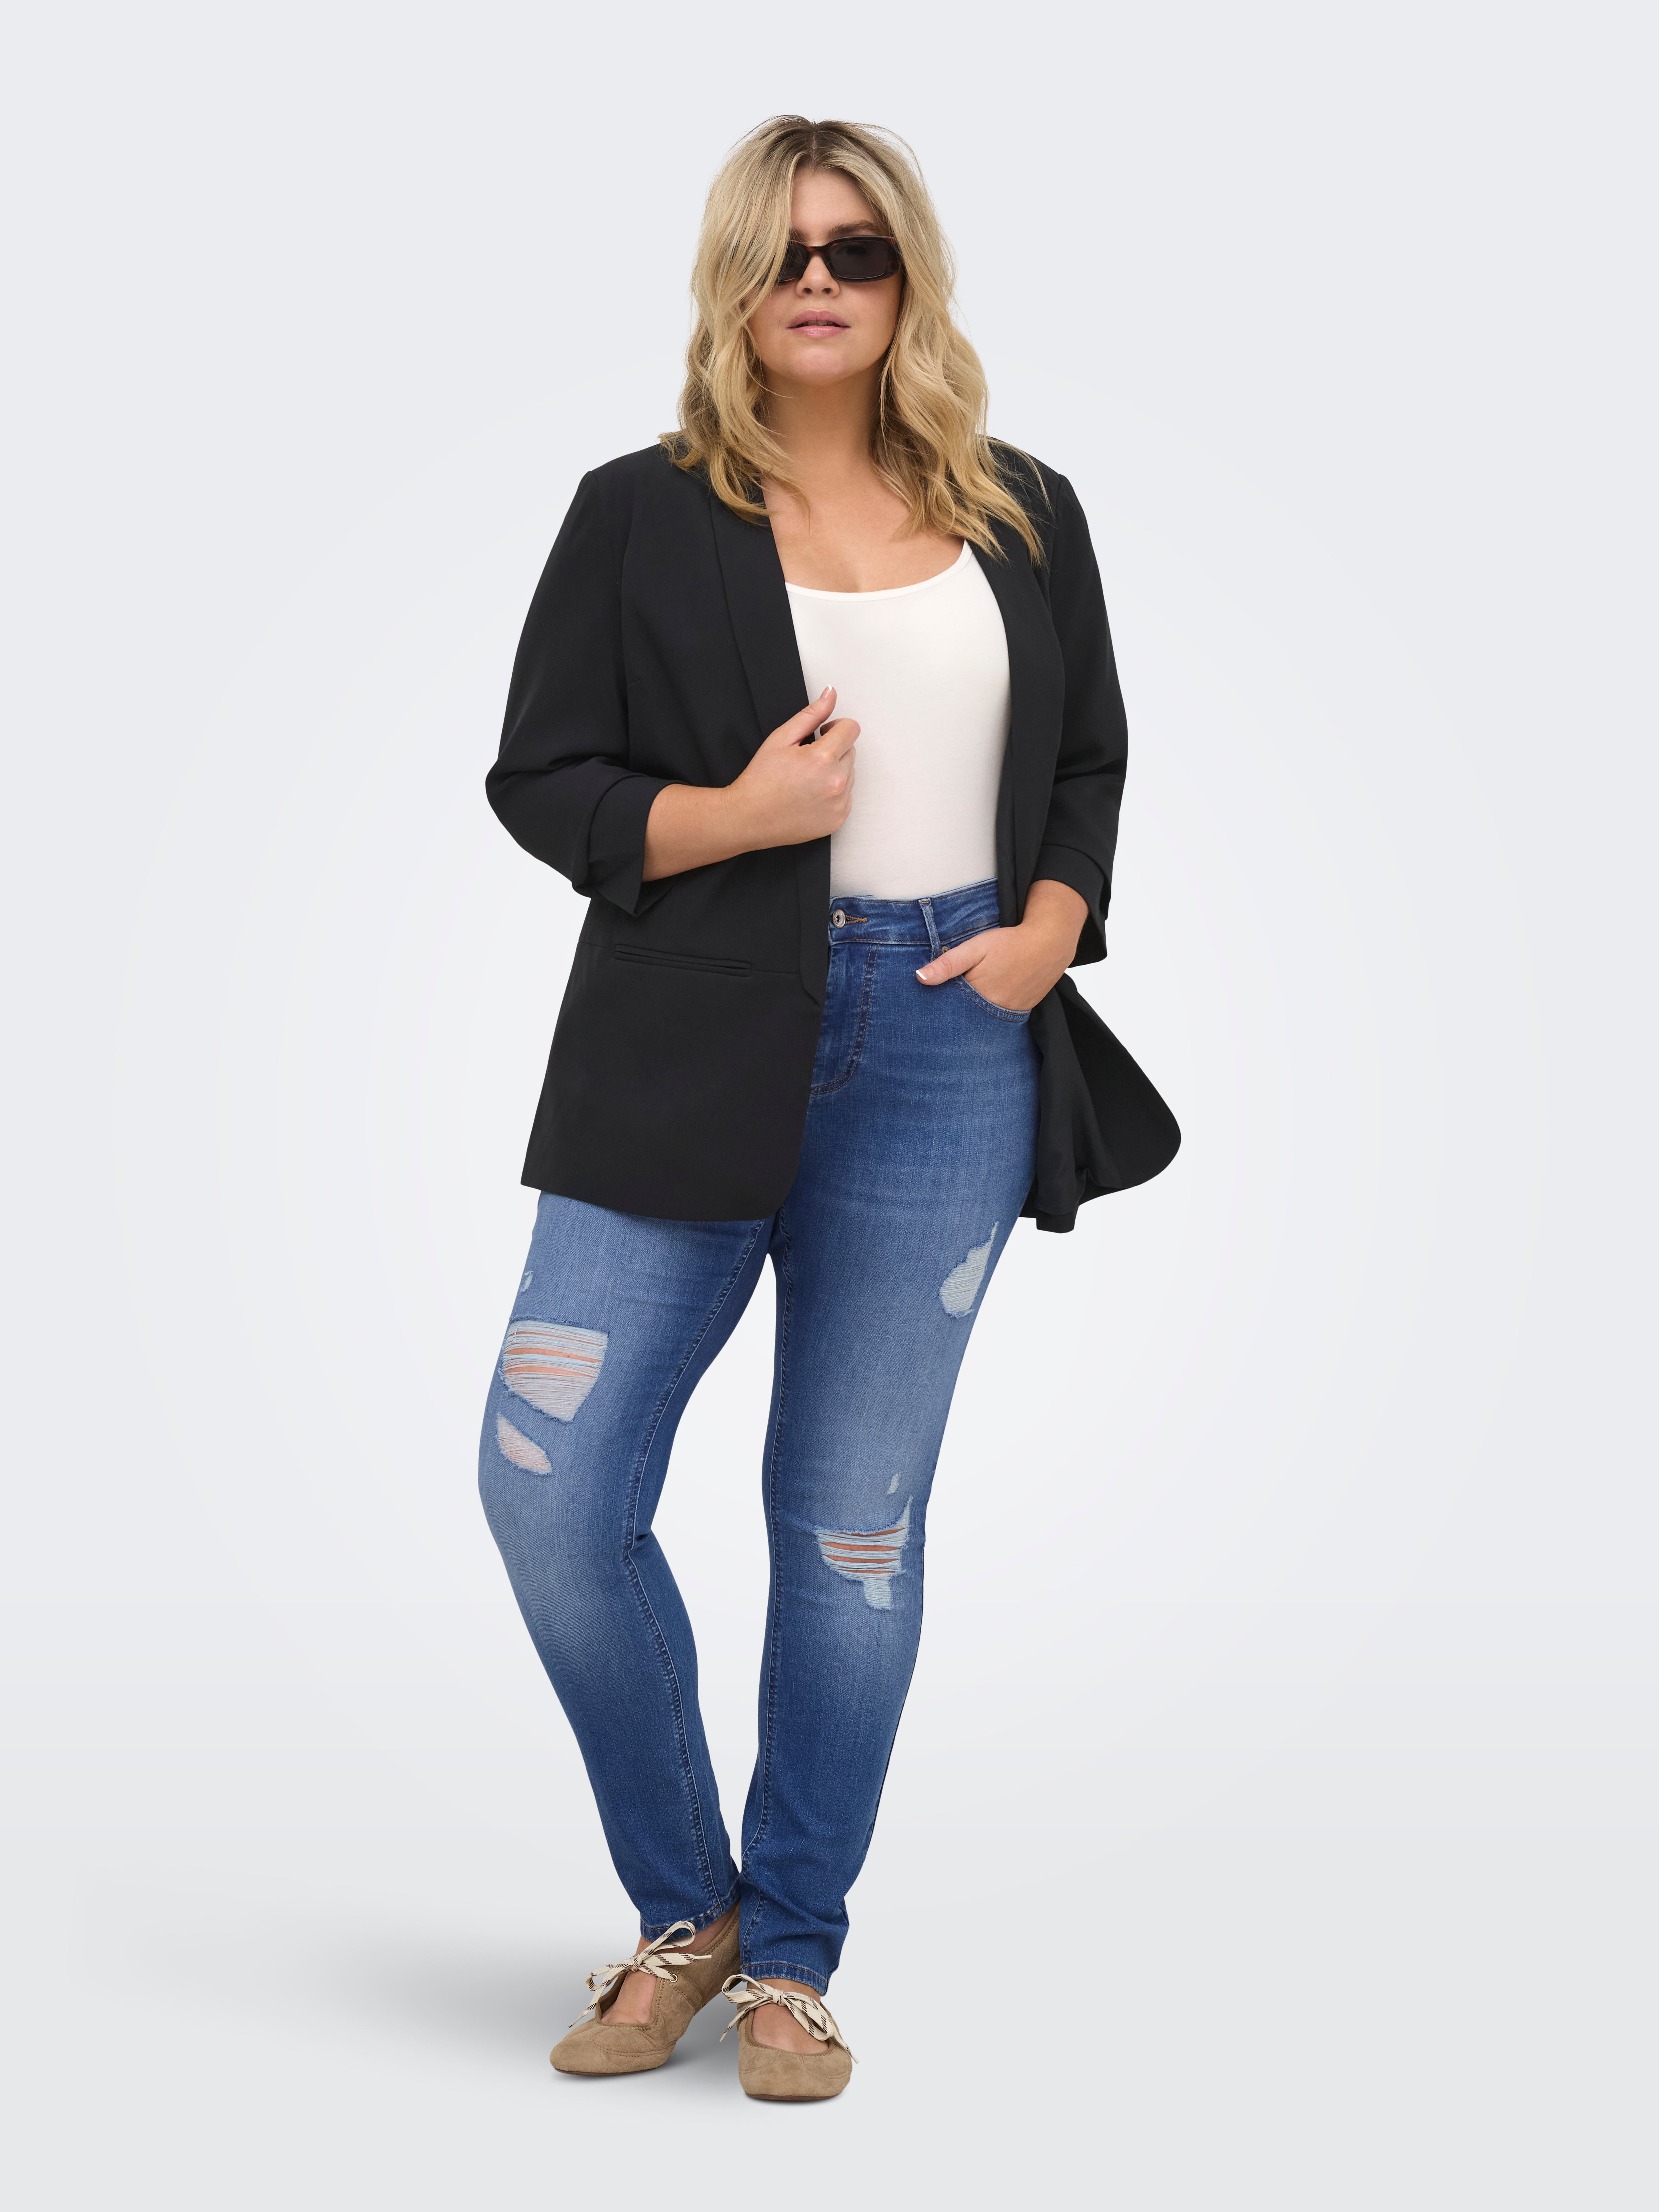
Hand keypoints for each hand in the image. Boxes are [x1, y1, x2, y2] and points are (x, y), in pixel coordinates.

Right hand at [726, 687, 859, 849]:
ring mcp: (839, 803)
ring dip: (834, 771)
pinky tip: (811, 794)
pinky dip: (833, 792)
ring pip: (850, 773)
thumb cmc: (761, 781)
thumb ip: (811, 714)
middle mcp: (836, 782)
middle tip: (807, 759)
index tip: (822, 733)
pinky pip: (846, 796)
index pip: (851, 728)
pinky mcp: (838, 818)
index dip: (835, 727)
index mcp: (823, 758)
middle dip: (833, 749)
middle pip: (851, 750)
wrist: (749, 818)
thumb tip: (830, 694)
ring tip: (807, 779)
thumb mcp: (781, 738)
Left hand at [915, 879, 1086, 1008]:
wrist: (1050, 944)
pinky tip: (981, 1006)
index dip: (936, 1008)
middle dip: (951, 1016)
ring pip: (980, 1021)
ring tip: (961, 1009)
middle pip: (964, 1020)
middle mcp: (994, 1011)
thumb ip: (948, 963)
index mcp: (979, 995)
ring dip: (969, 1016)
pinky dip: (987, 1014)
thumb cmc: (1010, 943)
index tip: (924, 1007)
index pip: (948, 1010)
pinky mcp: (1020, 1012)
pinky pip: (997, 1019)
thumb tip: (919, 977)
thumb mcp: (975, 947)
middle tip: (940, 1010)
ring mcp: (1009, 1014)